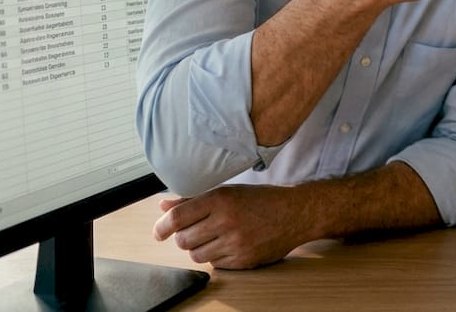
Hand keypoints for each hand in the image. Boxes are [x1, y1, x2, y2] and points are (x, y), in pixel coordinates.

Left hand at [154, 185, 312, 268]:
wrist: (295, 213)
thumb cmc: (261, 200)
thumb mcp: (227, 191)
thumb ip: (193, 199)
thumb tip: (163, 204)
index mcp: (221, 199)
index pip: (177, 217)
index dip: (162, 226)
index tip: (159, 231)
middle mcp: (227, 221)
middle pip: (183, 240)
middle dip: (184, 237)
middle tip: (194, 231)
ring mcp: (236, 243)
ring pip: (196, 254)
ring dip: (199, 247)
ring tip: (213, 237)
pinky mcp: (244, 260)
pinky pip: (214, 264)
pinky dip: (216, 256)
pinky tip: (228, 244)